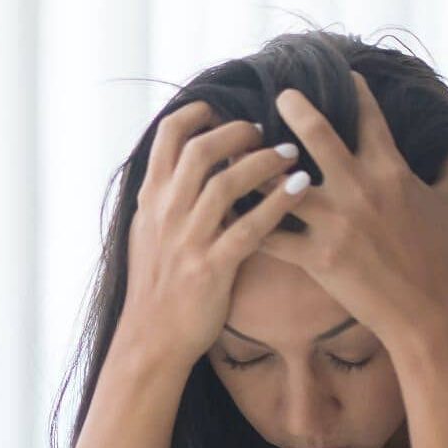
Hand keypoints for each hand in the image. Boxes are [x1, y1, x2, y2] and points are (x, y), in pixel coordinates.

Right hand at [116, 103, 307, 369]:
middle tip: (263, 130)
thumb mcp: (147, 234)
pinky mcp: (211, 268)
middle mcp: (166, 213)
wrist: (151, 338)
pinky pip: (250, 228)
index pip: (168, 137)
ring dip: (263, 161)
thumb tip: (184, 167)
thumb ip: (165, 199)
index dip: (197, 114)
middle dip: (236, 132)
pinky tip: (300, 188)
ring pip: (226, 184)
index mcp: (151, 200)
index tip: (220, 108)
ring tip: (291, 153)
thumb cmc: (156, 286)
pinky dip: (277, 203)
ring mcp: (188, 240)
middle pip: (201, 150)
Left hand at [260, 73, 447, 352]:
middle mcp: (359, 189)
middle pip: (317, 136)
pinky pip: (272, 237)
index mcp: (391, 171)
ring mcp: (336, 223)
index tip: (342, 74)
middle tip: (278, 94)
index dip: (356, 92)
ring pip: (282, 184)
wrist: (431, 315)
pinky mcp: (318, 258)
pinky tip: (225, 213)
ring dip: (257, 167)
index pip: (370, 119)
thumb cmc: (446, 262)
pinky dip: (247, 224)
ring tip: (235, 152)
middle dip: (295, 109)